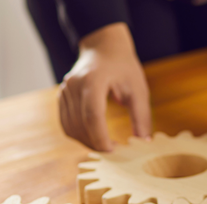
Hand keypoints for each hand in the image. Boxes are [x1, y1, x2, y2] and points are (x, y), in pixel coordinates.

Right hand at [59, 23, 151, 150]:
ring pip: (71, 128)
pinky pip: (66, 124)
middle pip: (80, 125)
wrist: (103, 46)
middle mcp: (74, 85)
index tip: (115, 152)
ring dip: (87, 142)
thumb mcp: (138, 88)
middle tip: (115, 153)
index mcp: (93, 80)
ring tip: (106, 147)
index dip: (101, 138)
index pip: (93, 116)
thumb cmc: (123, 66)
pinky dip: (79, 135)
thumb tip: (144, 143)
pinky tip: (94, 138)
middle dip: (96, 144)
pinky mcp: (61, 97)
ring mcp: (64, 91)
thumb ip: (141, 117)